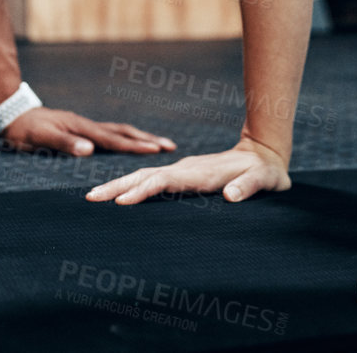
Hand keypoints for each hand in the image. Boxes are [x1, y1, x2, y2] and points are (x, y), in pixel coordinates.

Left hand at [1, 107, 176, 156]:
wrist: (12, 116)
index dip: (135, 146)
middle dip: (146, 139)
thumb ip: (65, 144)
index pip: (114, 139)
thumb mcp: (42, 139)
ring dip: (138, 138)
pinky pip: (108, 136)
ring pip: (118, 132)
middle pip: (123, 132)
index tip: (156, 150)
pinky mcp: (80, 131)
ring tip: (156, 145)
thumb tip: (90, 151)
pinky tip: (127, 145)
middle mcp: (87, 126)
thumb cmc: (25, 131)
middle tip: (169, 146)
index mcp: (82, 129)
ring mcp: (85, 128)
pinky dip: (124, 140)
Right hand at [85, 136, 289, 204]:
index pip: (164, 182)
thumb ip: (250, 186)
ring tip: (94, 197)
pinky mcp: (181, 177)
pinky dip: (131, 187)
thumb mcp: (265, 179)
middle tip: (90, 198)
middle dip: (117, 187)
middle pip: (145, 176)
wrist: (263, 154)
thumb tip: (231, 197)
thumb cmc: (265, 172)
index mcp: (200, 173)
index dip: (143, 191)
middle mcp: (185, 170)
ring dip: (119, 186)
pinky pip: (151, 181)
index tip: (121, 202)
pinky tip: (117, 196)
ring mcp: (181, 172)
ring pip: (144, 177)